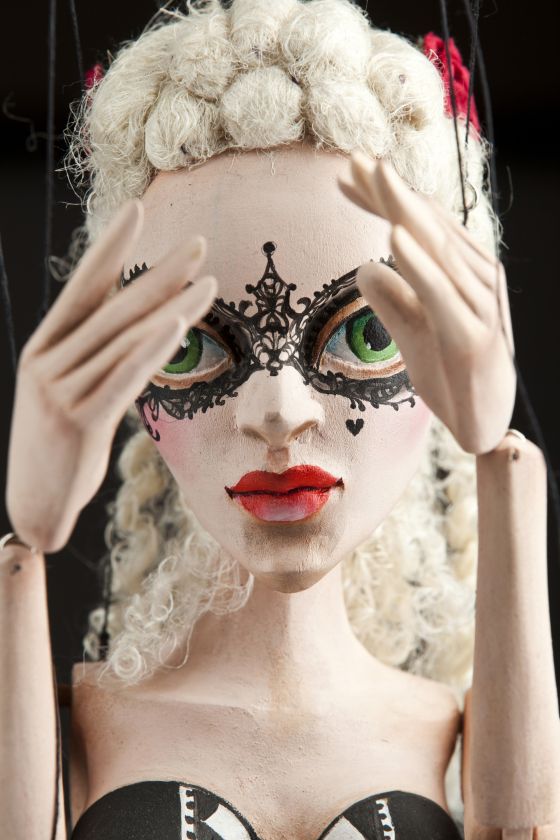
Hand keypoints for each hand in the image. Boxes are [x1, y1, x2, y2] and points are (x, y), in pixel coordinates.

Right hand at [6, 201, 216, 552]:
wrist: (36, 505)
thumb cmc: (61, 446)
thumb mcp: (73, 393)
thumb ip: (101, 357)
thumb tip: (144, 326)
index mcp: (43, 348)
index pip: (81, 288)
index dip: (109, 249)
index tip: (136, 210)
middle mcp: (46, 362)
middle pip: (112, 308)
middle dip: (158, 273)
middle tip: (198, 242)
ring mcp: (59, 391)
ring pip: (124, 339)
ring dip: (171, 307)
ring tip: (208, 282)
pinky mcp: (78, 422)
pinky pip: (123, 376)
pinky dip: (154, 347)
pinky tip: (180, 323)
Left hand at [338, 154, 515, 454]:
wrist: (482, 425)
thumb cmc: (452, 374)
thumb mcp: (411, 334)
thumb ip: (392, 300)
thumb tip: (364, 266)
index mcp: (461, 273)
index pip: (419, 224)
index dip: (381, 199)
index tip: (344, 176)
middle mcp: (476, 279)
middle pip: (428, 225)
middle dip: (389, 191)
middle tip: (354, 159)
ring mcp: (479, 305)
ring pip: (437, 250)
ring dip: (404, 210)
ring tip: (375, 177)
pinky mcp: (474, 336)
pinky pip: (442, 294)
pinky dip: (419, 264)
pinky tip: (395, 236)